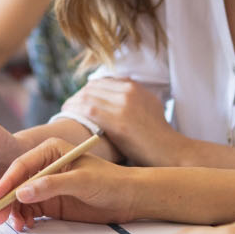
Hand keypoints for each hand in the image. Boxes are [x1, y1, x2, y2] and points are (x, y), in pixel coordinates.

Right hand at [0, 137, 143, 230]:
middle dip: (6, 200)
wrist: (129, 198)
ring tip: (18, 225)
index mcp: (50, 151)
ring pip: (22, 199)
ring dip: (15, 211)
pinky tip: (27, 225)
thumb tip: (22, 193)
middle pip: (17, 183)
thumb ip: (51, 185)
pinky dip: (25, 217)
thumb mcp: (80, 181)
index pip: (22, 166)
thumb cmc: (109, 182)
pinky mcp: (52, 202)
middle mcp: (45, 166)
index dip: (6, 182)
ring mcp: (47, 185)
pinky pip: (31, 209)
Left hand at [64, 78, 183, 165]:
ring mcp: (123, 105)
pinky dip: (74, 112)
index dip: (87, 90)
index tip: (79, 99)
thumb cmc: (158, 135)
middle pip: (92, 87)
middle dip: (77, 96)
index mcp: (134, 87)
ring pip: (87, 96)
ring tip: (64, 111)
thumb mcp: (150, 106)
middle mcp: (129, 91)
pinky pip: (88, 111)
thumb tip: (117, 92)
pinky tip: (67, 118)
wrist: (170, 151)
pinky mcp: (118, 122)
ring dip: (72, 103)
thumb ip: (133, 96)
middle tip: (68, 106)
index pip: (102, 82)